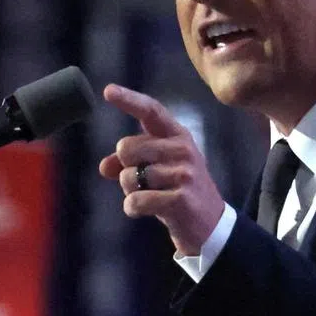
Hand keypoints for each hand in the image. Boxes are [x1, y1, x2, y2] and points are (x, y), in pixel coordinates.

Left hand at [99, 84, 225, 255]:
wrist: (209, 225)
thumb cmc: (178, 191)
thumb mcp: (157, 170)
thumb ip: (130, 163)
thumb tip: (105, 166)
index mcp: (177, 136)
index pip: (151, 111)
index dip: (129, 99)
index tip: (107, 90)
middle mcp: (183, 149)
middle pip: (127, 147)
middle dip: (125, 168)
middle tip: (144, 181)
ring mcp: (184, 173)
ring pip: (128, 177)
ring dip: (130, 192)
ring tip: (152, 197)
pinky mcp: (180, 199)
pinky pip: (135, 201)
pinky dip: (133, 208)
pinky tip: (147, 211)